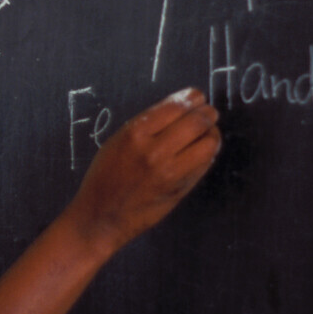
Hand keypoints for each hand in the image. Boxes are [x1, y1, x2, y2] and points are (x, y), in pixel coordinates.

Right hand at [66, 88, 219, 250]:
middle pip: (196, 122)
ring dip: (212, 133)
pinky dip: (207, 153)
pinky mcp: (180, 188)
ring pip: (208, 143)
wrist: (100, 216)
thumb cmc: (105, 177)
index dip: (191, 98)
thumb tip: (181, 109)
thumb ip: (148, 126)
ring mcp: (170, 172)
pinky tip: (201, 151)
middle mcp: (154, 151)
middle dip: (207, 113)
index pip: (175, 106)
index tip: (196, 97)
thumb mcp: (117, 141)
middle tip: (209, 112)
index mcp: (134, 133)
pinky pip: (204, 164)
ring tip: (208, 132)